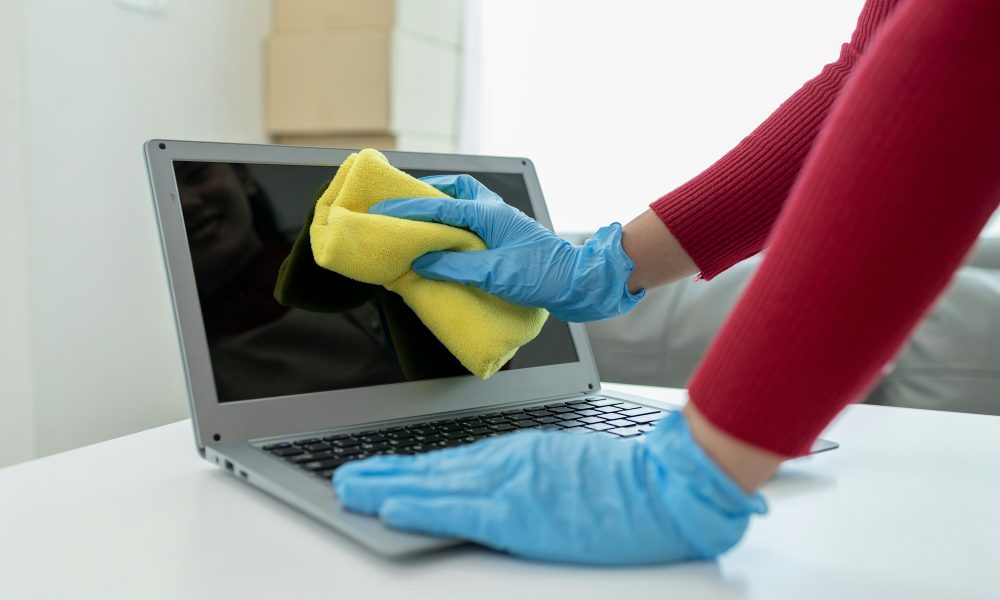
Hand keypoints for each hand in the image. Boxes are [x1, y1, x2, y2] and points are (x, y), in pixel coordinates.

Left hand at [333, 411, 765, 564]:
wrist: (662, 487)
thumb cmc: (621, 480)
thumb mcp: (565, 465)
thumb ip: (527, 473)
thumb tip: (492, 483)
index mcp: (517, 454)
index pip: (450, 461)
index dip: (410, 466)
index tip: (381, 471)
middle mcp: (505, 465)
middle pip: (433, 469)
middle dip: (384, 473)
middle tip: (346, 477)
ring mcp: (509, 487)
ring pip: (435, 484)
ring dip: (388, 486)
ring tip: (351, 487)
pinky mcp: (518, 513)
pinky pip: (459, 510)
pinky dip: (423, 505)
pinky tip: (392, 506)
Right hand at [369, 174, 644, 321]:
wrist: (580, 283)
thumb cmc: (544, 276)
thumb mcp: (495, 273)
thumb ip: (456, 266)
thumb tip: (423, 262)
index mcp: (489, 213)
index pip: (440, 205)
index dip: (409, 208)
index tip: (383, 210)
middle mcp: (495, 211)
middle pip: (456, 189)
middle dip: (429, 193)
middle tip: (405, 204)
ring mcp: (503, 223)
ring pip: (466, 203)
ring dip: (444, 208)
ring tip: (422, 223)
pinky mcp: (507, 238)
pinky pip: (473, 222)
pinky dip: (455, 225)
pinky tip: (447, 242)